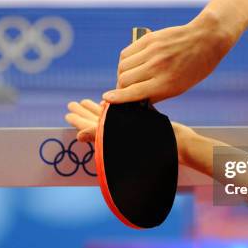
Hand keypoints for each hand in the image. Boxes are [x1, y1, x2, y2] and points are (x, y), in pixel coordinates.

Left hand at [64, 99, 198, 166]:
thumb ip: (98, 134)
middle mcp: (119, 133)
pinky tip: (109, 104)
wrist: (179, 144)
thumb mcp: (123, 137)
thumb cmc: (154, 142)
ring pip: (108, 119)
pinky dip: (114, 110)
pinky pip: (122, 116)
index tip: (68, 111)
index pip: (91, 127)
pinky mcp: (141, 125)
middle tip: (71, 105)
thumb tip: (78, 135)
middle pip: (96, 122)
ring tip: (86, 102)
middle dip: (84, 113)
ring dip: (96, 110)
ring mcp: (129, 130)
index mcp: (112, 137)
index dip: (79, 119)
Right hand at [102, 18, 233, 103]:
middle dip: (120, 88)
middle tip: (124, 90)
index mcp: (166, 82)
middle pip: (123, 79)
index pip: (133, 92)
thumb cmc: (194, 68)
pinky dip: (125, 61)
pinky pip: (126, 52)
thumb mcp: (178, 88)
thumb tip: (134, 100)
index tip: (107, 100)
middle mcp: (157, 66)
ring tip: (129, 77)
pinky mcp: (149, 39)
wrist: (206, 40)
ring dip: (121, 74)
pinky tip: (132, 64)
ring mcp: (152, 51)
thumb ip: (155, 94)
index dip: (117, 98)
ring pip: (122, 65)